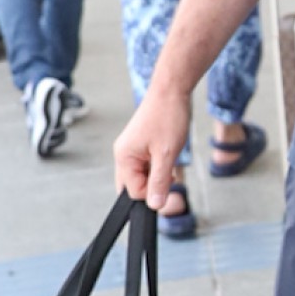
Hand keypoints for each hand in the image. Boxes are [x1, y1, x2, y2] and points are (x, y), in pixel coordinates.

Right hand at [114, 82, 190, 206]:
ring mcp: (131, 149)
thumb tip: (154, 205)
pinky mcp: (140, 145)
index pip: (134, 192)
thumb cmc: (167, 117)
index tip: (169, 181)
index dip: (154, 192)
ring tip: (169, 159)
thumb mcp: (166, 155)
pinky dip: (157, 167)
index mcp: (123, 157)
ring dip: (156, 176)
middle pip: (134, 185)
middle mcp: (123, 154)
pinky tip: (167, 157)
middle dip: (152, 185)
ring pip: (141, 176)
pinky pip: (145, 165)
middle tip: (169, 172)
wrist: (171, 91)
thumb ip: (159, 182)